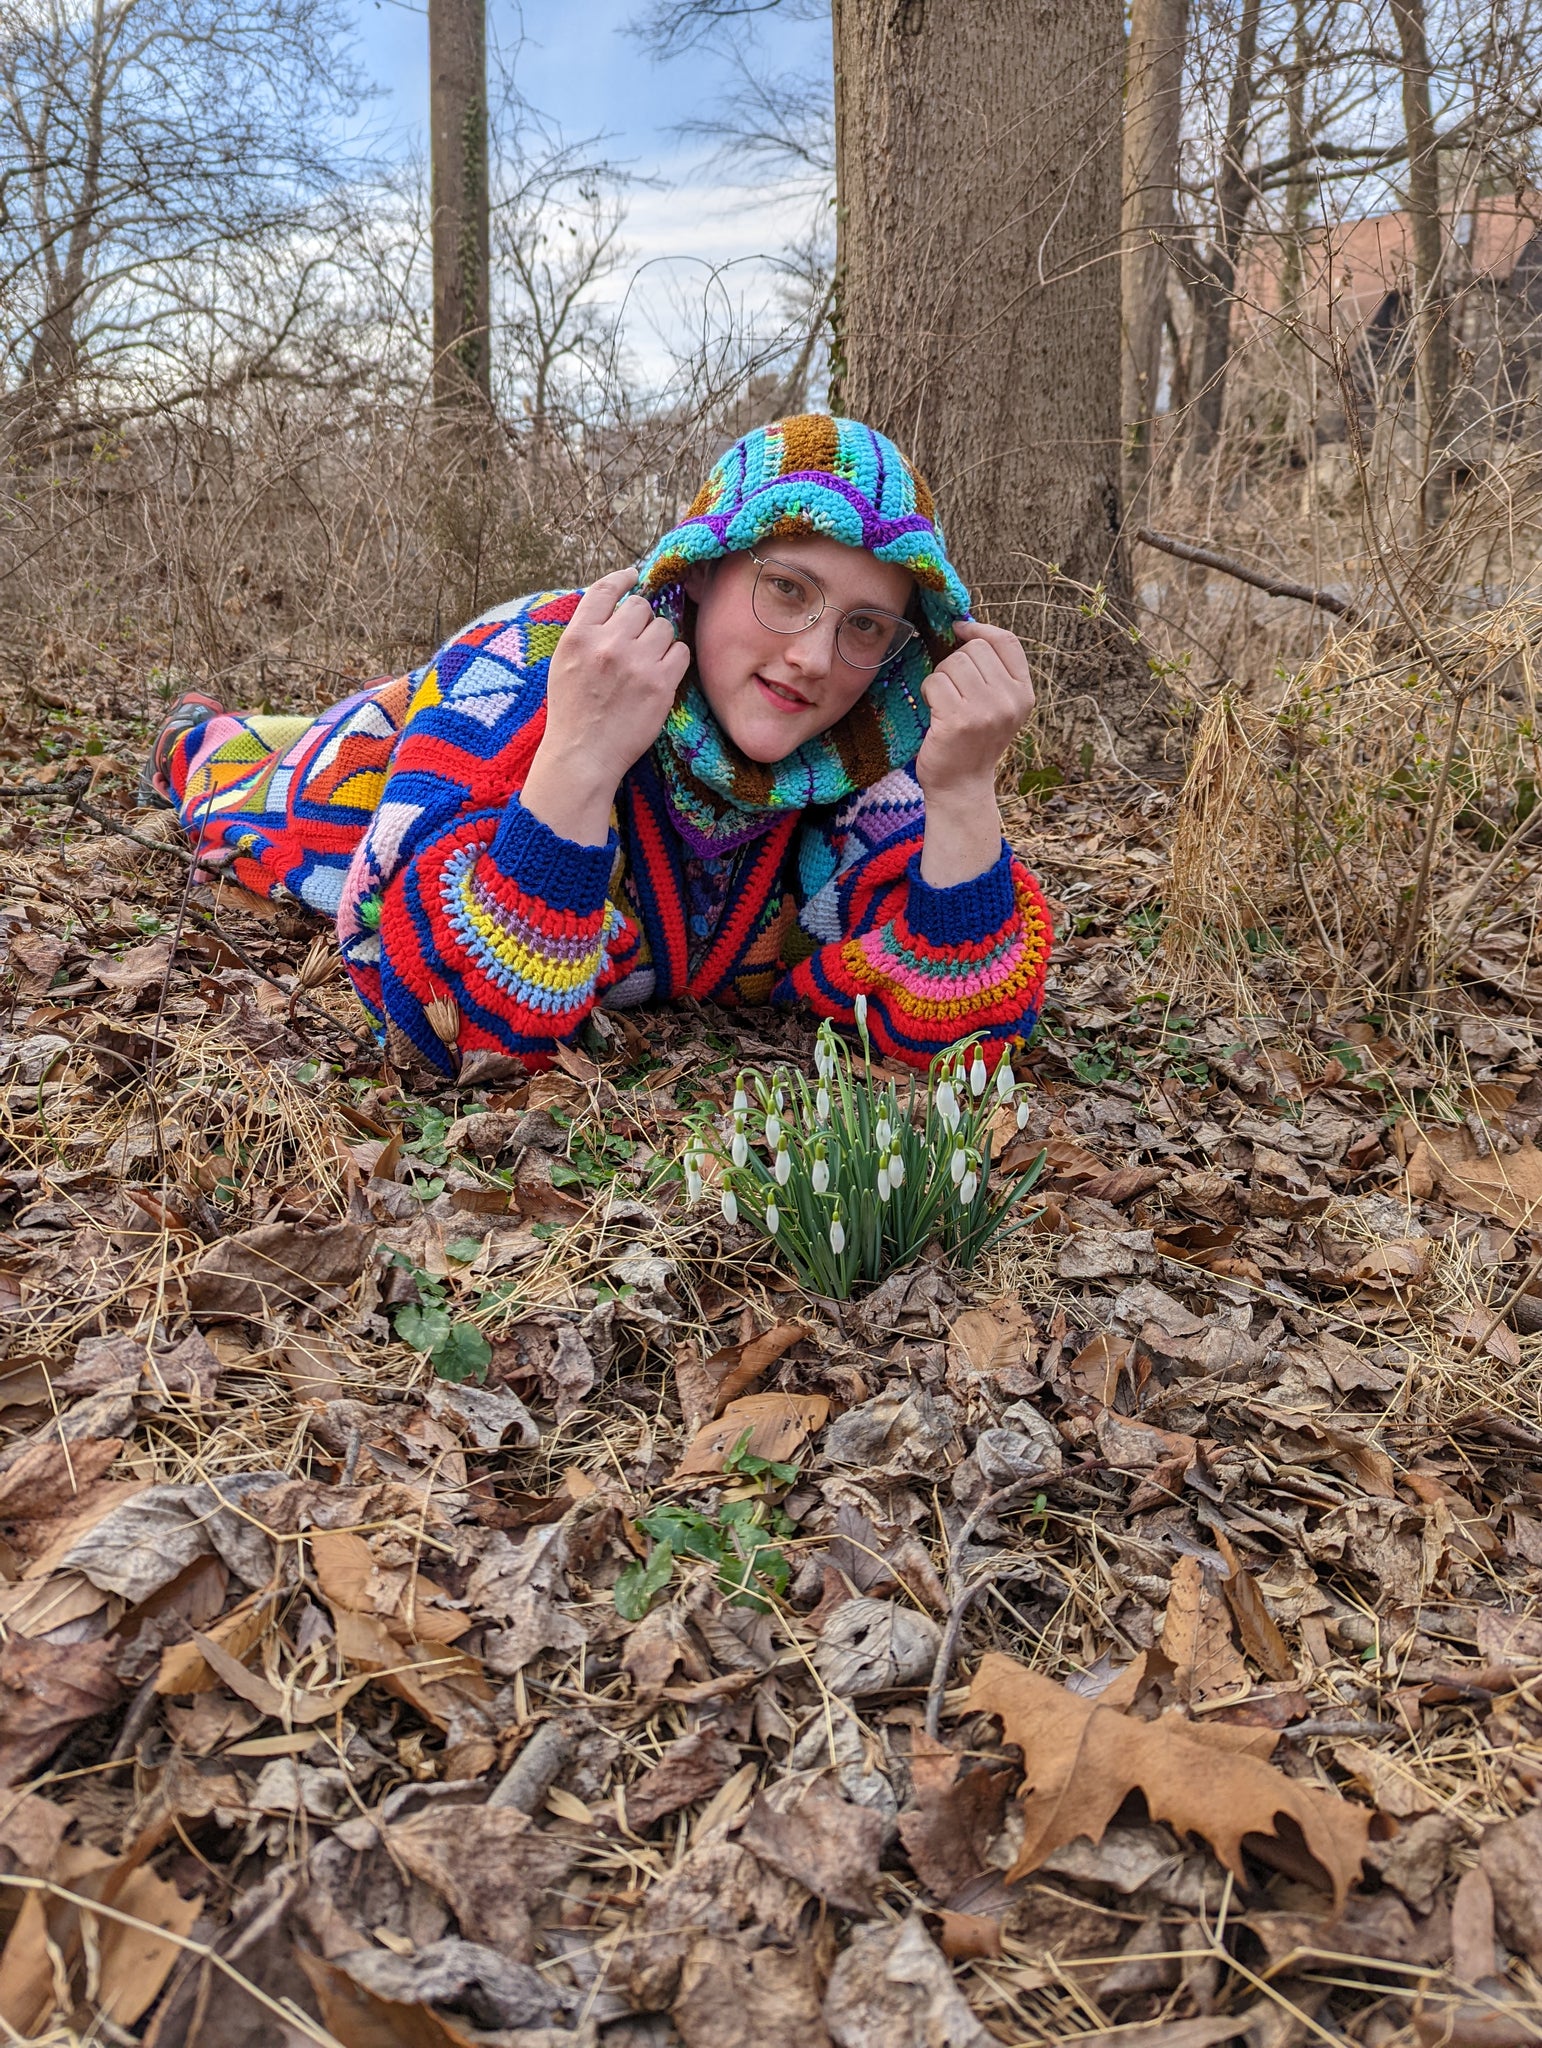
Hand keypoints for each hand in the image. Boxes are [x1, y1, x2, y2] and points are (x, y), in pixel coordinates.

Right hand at [521, 566, 690, 844]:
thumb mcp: (564, 662)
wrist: (583, 754)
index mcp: (579, 636)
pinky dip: (675, 659)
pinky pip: (681, 651)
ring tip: (647, 662)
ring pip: (664, 627)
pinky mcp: (660, 685)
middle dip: (642, 620)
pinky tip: (662, 673)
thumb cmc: (572, 710)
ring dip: (660, 640)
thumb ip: (586, 631)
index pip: (605, 590)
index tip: (634, 577)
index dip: (624, 578)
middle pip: (641, 607)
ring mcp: (636, 664)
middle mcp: (608, 645)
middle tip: (636, 642)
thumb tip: (616, 603)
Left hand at [914, 620, 1034, 797]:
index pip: (1007, 642)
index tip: (960, 629)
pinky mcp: (958, 720)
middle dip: (955, 663)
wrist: (962, 785)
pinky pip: (935, 682)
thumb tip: (966, 627)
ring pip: (953, 663)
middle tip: (953, 691)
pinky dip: (928, 692)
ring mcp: (985, 711)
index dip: (981, 628)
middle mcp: (1009, 701)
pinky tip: (934, 711)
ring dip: (940, 678)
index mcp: (1023, 693)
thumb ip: (993, 671)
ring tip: (944, 703)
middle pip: (974, 649)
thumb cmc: (974, 741)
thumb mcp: (998, 706)